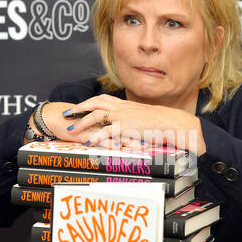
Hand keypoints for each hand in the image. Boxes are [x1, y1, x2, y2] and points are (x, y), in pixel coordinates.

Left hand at [61, 94, 205, 154]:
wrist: (173, 123)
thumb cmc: (163, 123)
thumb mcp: (145, 118)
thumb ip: (134, 120)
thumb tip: (130, 127)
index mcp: (126, 105)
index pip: (103, 99)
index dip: (89, 102)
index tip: (79, 106)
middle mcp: (123, 108)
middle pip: (95, 103)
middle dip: (79, 108)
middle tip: (68, 114)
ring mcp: (124, 116)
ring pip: (97, 116)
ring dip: (83, 122)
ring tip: (73, 130)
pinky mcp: (127, 127)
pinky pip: (107, 131)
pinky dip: (97, 137)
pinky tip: (89, 142)